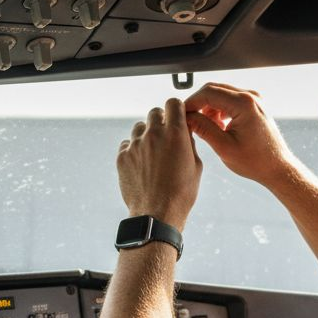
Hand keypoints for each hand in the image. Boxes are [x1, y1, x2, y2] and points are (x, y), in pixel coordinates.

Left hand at [117, 98, 201, 228]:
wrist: (157, 214)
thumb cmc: (181, 193)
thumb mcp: (195, 166)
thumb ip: (189, 143)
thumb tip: (184, 132)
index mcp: (175, 134)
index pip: (173, 103)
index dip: (175, 109)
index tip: (176, 117)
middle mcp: (154, 134)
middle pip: (154, 112)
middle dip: (160, 121)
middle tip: (165, 137)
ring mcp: (136, 145)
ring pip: (140, 127)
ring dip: (146, 134)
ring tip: (152, 153)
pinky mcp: (122, 156)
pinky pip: (128, 144)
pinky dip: (134, 149)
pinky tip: (141, 164)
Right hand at [185, 83, 298, 185]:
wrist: (278, 168)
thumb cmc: (256, 161)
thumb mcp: (224, 147)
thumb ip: (204, 129)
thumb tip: (186, 117)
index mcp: (244, 104)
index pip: (208, 92)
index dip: (191, 102)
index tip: (182, 116)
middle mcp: (250, 96)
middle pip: (214, 89)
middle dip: (199, 104)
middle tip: (189, 121)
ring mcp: (254, 99)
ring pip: (221, 94)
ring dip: (208, 107)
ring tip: (205, 128)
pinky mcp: (254, 105)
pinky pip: (230, 100)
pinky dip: (219, 110)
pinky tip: (218, 127)